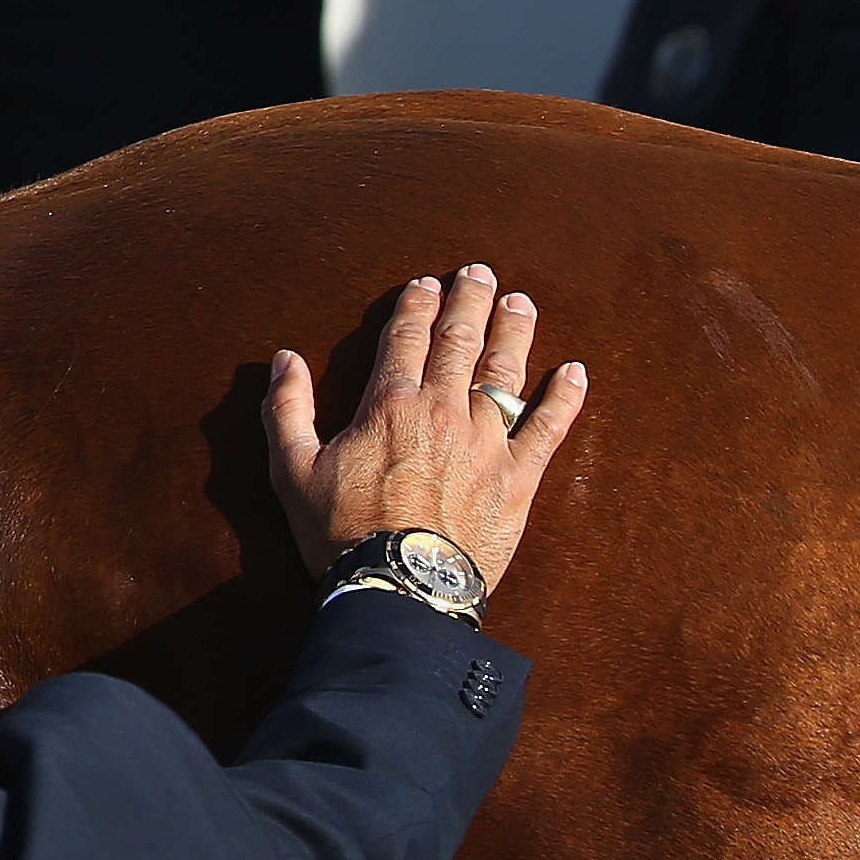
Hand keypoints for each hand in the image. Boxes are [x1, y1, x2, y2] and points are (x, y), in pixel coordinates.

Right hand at [263, 263, 589, 590]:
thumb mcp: (292, 469)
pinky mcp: (519, 477)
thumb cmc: (342, 530)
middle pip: (460, 342)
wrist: (404, 587)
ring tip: (520, 302)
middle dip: (469, 302)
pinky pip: (549, 428)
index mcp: (389, 404)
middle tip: (479, 272)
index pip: (405, 338)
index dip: (416, 305)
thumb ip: (286, 408)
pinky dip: (564, 397)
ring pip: (507, 372)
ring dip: (514, 331)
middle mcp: (443, 410)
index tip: (426, 282)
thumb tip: (284, 359)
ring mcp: (487, 441)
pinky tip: (575, 372)